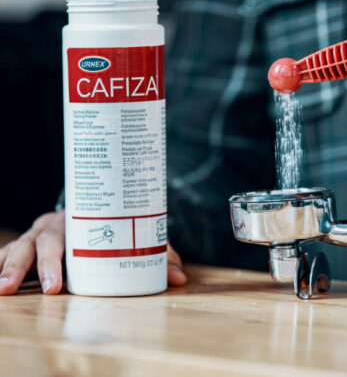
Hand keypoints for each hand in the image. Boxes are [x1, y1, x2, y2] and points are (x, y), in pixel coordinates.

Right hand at [0, 210, 185, 294]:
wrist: (94, 204)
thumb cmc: (113, 225)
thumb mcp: (135, 236)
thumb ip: (158, 253)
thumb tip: (179, 278)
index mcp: (79, 220)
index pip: (66, 236)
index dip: (58, 260)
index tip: (58, 284)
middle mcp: (55, 225)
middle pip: (40, 242)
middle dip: (36, 267)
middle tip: (42, 292)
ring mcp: (37, 234)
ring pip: (17, 246)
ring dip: (8, 267)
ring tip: (2, 289)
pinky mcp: (27, 244)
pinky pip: (7, 253)